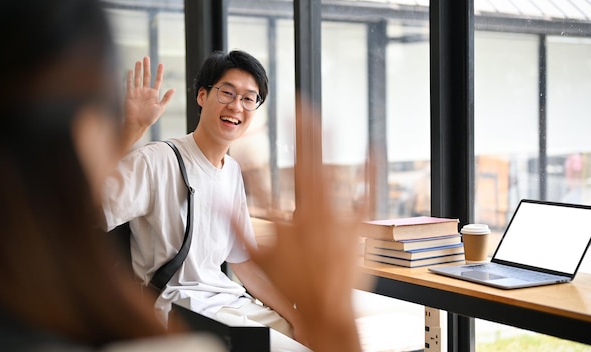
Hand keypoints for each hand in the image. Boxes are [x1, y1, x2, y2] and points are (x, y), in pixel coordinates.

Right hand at [120, 56, 174, 151]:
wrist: (137, 124)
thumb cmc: (149, 118)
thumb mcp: (160, 108)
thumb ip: (166, 98)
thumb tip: (173, 89)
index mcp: (153, 94)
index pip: (157, 80)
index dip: (159, 72)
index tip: (161, 64)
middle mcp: (145, 92)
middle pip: (146, 76)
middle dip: (147, 67)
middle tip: (146, 57)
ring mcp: (137, 92)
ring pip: (138, 78)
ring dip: (138, 69)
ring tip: (139, 61)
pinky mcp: (129, 95)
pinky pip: (129, 84)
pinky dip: (129, 77)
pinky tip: (129, 70)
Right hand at [236, 108, 366, 350]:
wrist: (326, 309)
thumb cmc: (292, 284)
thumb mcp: (255, 255)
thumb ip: (236, 224)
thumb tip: (216, 200)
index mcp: (295, 213)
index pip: (284, 166)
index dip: (279, 139)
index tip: (277, 114)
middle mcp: (319, 209)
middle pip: (311, 161)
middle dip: (306, 129)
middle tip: (303, 102)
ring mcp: (342, 216)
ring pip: (337, 172)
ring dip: (333, 143)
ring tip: (330, 115)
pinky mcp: (360, 226)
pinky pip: (369, 194)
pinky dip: (371, 171)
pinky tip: (374, 149)